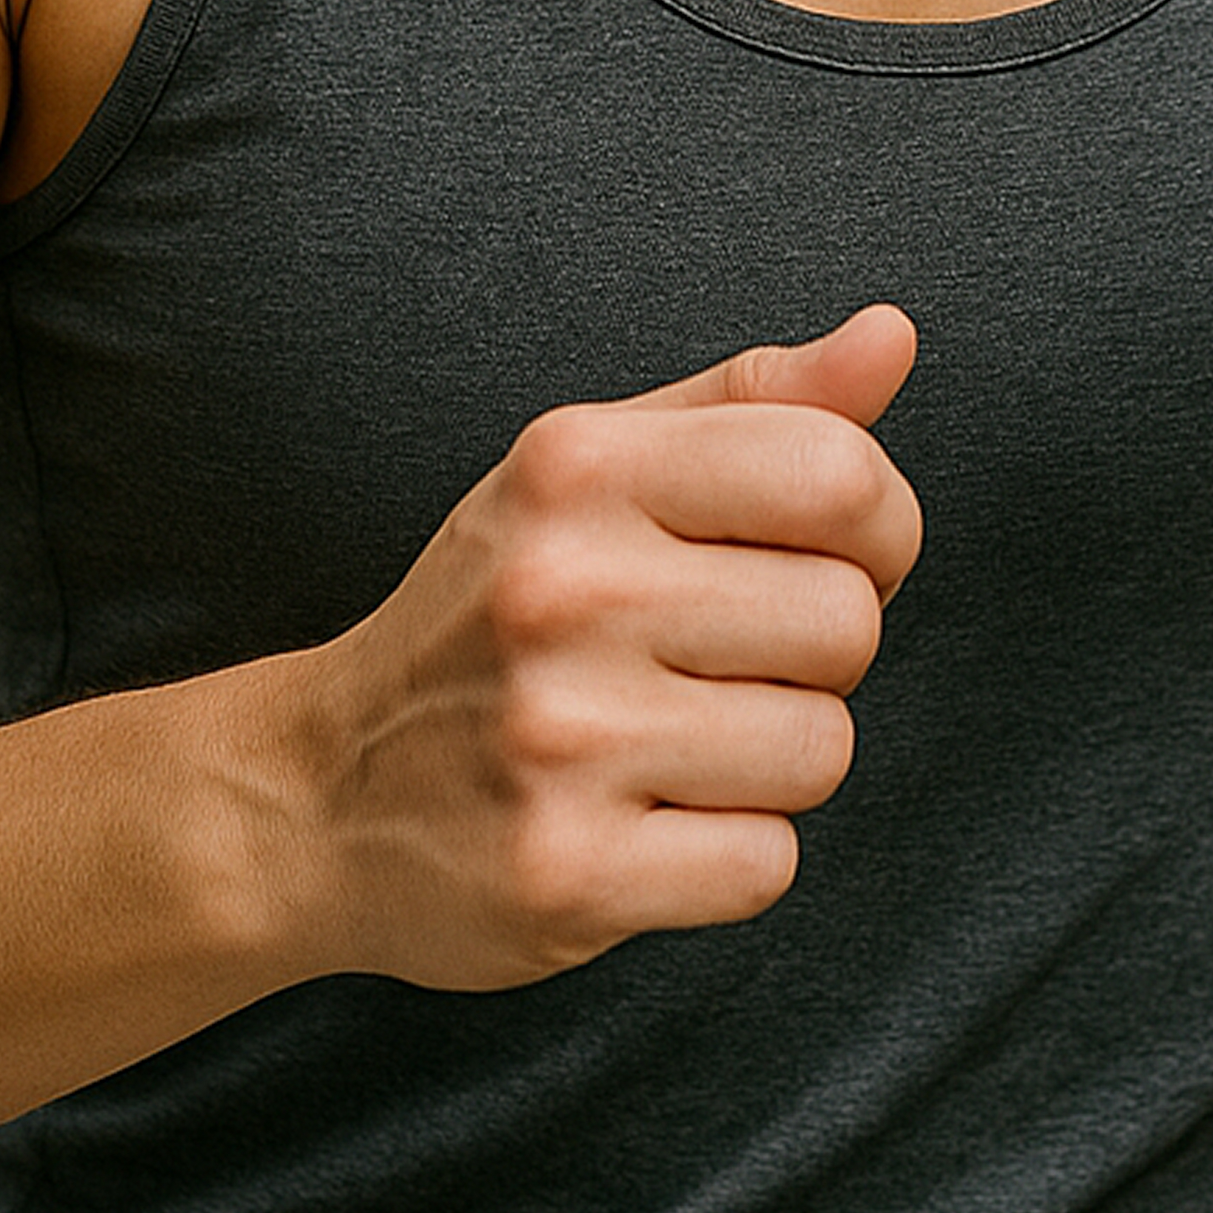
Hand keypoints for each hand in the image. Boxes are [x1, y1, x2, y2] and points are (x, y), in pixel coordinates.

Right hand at [268, 304, 922, 992]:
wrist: (320, 790)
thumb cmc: (495, 611)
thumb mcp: (600, 469)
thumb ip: (758, 401)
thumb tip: (892, 336)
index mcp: (580, 466)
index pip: (841, 476)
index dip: (877, 527)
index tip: (820, 556)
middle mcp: (563, 590)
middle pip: (847, 623)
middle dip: (810, 655)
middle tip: (712, 663)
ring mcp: (560, 739)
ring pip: (819, 750)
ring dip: (770, 761)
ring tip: (670, 742)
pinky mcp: (567, 876)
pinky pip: (764, 865)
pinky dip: (724, 855)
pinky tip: (641, 822)